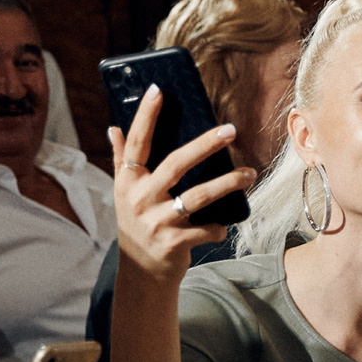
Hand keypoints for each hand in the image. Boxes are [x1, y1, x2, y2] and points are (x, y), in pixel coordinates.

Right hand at [108, 85, 255, 287]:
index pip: (137, 142)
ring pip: (198, 196)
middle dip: (205, 145)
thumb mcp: (125, 193)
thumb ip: (121, 160)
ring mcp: (156, 221)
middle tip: (230, 130)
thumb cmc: (137, 224)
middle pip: (176, 164)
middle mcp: (139, 198)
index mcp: (128, 181)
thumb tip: (113, 127)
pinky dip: (218, 227)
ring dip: (227, 183)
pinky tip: (224, 226)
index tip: (159, 90)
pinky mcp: (173, 242)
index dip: (146, 116)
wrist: (140, 271)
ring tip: (249, 173)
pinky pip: (206, 229)